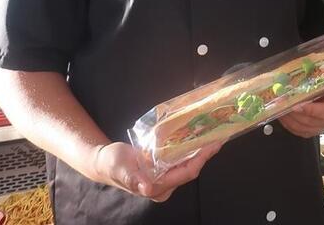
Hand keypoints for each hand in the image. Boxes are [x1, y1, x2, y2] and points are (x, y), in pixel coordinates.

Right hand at [90, 141, 221, 201]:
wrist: (104, 162)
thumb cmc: (112, 164)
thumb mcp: (120, 168)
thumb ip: (133, 178)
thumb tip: (147, 188)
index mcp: (156, 188)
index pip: (186, 174)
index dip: (201, 159)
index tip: (213, 145)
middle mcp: (164, 186)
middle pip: (191, 169)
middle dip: (205, 153)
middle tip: (219, 135)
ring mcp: (165, 178)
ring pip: (189, 164)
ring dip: (201, 150)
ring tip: (213, 134)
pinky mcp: (165, 170)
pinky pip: (183, 160)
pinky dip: (192, 149)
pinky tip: (199, 137)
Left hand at [279, 85, 323, 137]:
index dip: (310, 110)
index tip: (296, 105)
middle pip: (309, 121)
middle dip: (293, 113)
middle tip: (282, 104)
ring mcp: (318, 128)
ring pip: (300, 127)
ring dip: (288, 118)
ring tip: (279, 108)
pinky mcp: (309, 131)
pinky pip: (296, 130)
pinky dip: (286, 123)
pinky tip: (280, 114)